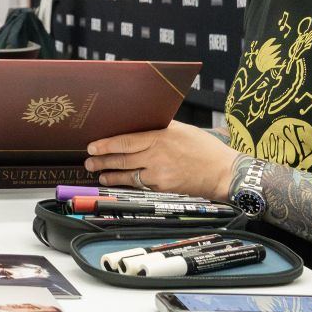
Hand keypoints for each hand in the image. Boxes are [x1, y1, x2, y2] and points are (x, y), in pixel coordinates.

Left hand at [83, 121, 240, 200]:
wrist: (223, 172)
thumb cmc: (204, 149)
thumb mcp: (182, 130)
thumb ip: (161, 127)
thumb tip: (141, 123)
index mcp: (160, 138)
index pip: (125, 141)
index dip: (105, 145)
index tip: (91, 146)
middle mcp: (156, 156)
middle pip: (121, 159)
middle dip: (102, 161)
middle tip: (89, 162)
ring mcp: (159, 174)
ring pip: (128, 175)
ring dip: (111, 175)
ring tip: (100, 175)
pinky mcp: (163, 187)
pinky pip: (140, 185)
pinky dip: (128, 183)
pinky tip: (120, 182)